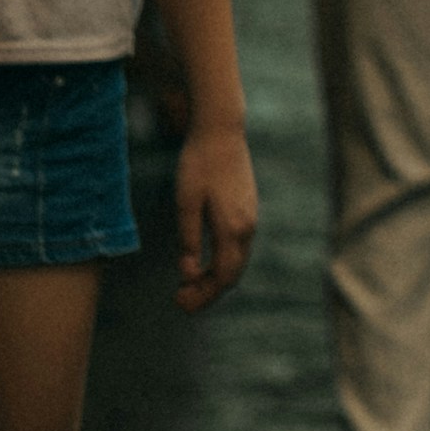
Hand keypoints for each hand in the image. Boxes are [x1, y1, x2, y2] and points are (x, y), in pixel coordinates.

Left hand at [174, 123, 257, 311]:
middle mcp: (247, 226)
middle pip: (232, 274)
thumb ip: (188, 240)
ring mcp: (250, 216)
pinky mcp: (247, 208)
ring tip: (187, 282)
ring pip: (236, 260)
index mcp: (233, 228)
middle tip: (180, 299)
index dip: (202, 295)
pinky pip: (237, 246)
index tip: (178, 301)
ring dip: (214, 277)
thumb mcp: (186, 203)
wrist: (221, 129)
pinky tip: (202, 259)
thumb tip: (188, 274)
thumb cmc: (199, 164)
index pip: (222, 277)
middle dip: (208, 291)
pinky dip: (221, 260)